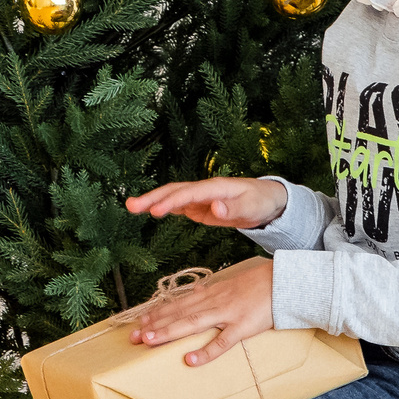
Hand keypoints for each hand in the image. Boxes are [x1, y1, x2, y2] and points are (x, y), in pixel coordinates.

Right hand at [126, 176, 288, 229]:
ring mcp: (201, 197)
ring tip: (131, 207)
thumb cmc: (261, 202)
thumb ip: (234, 209)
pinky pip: (178, 205)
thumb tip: (214, 207)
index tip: (154, 211)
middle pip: (174, 190)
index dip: (171, 201)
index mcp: (216, 187)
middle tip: (131, 206)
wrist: (268, 200)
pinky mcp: (200, 206)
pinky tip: (148, 211)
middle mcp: (204, 189)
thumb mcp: (253, 207)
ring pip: (172, 196)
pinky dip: (163, 207)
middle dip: (152, 197)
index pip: (189, 193)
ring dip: (152, 201)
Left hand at [127, 260, 275, 366]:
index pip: (179, 302)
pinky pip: (222, 342)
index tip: (140, 321)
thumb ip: (214, 290)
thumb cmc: (260, 284)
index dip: (159, 312)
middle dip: (155, 324)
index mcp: (212, 292)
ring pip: (192, 323)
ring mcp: (228, 313)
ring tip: (149, 341)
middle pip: (179, 313)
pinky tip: (190, 360)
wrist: (285, 281)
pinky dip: (206, 351)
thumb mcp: (232, 283)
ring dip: (169, 332)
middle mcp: (214, 301)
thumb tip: (198, 290)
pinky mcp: (243, 326)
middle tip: (134, 336)